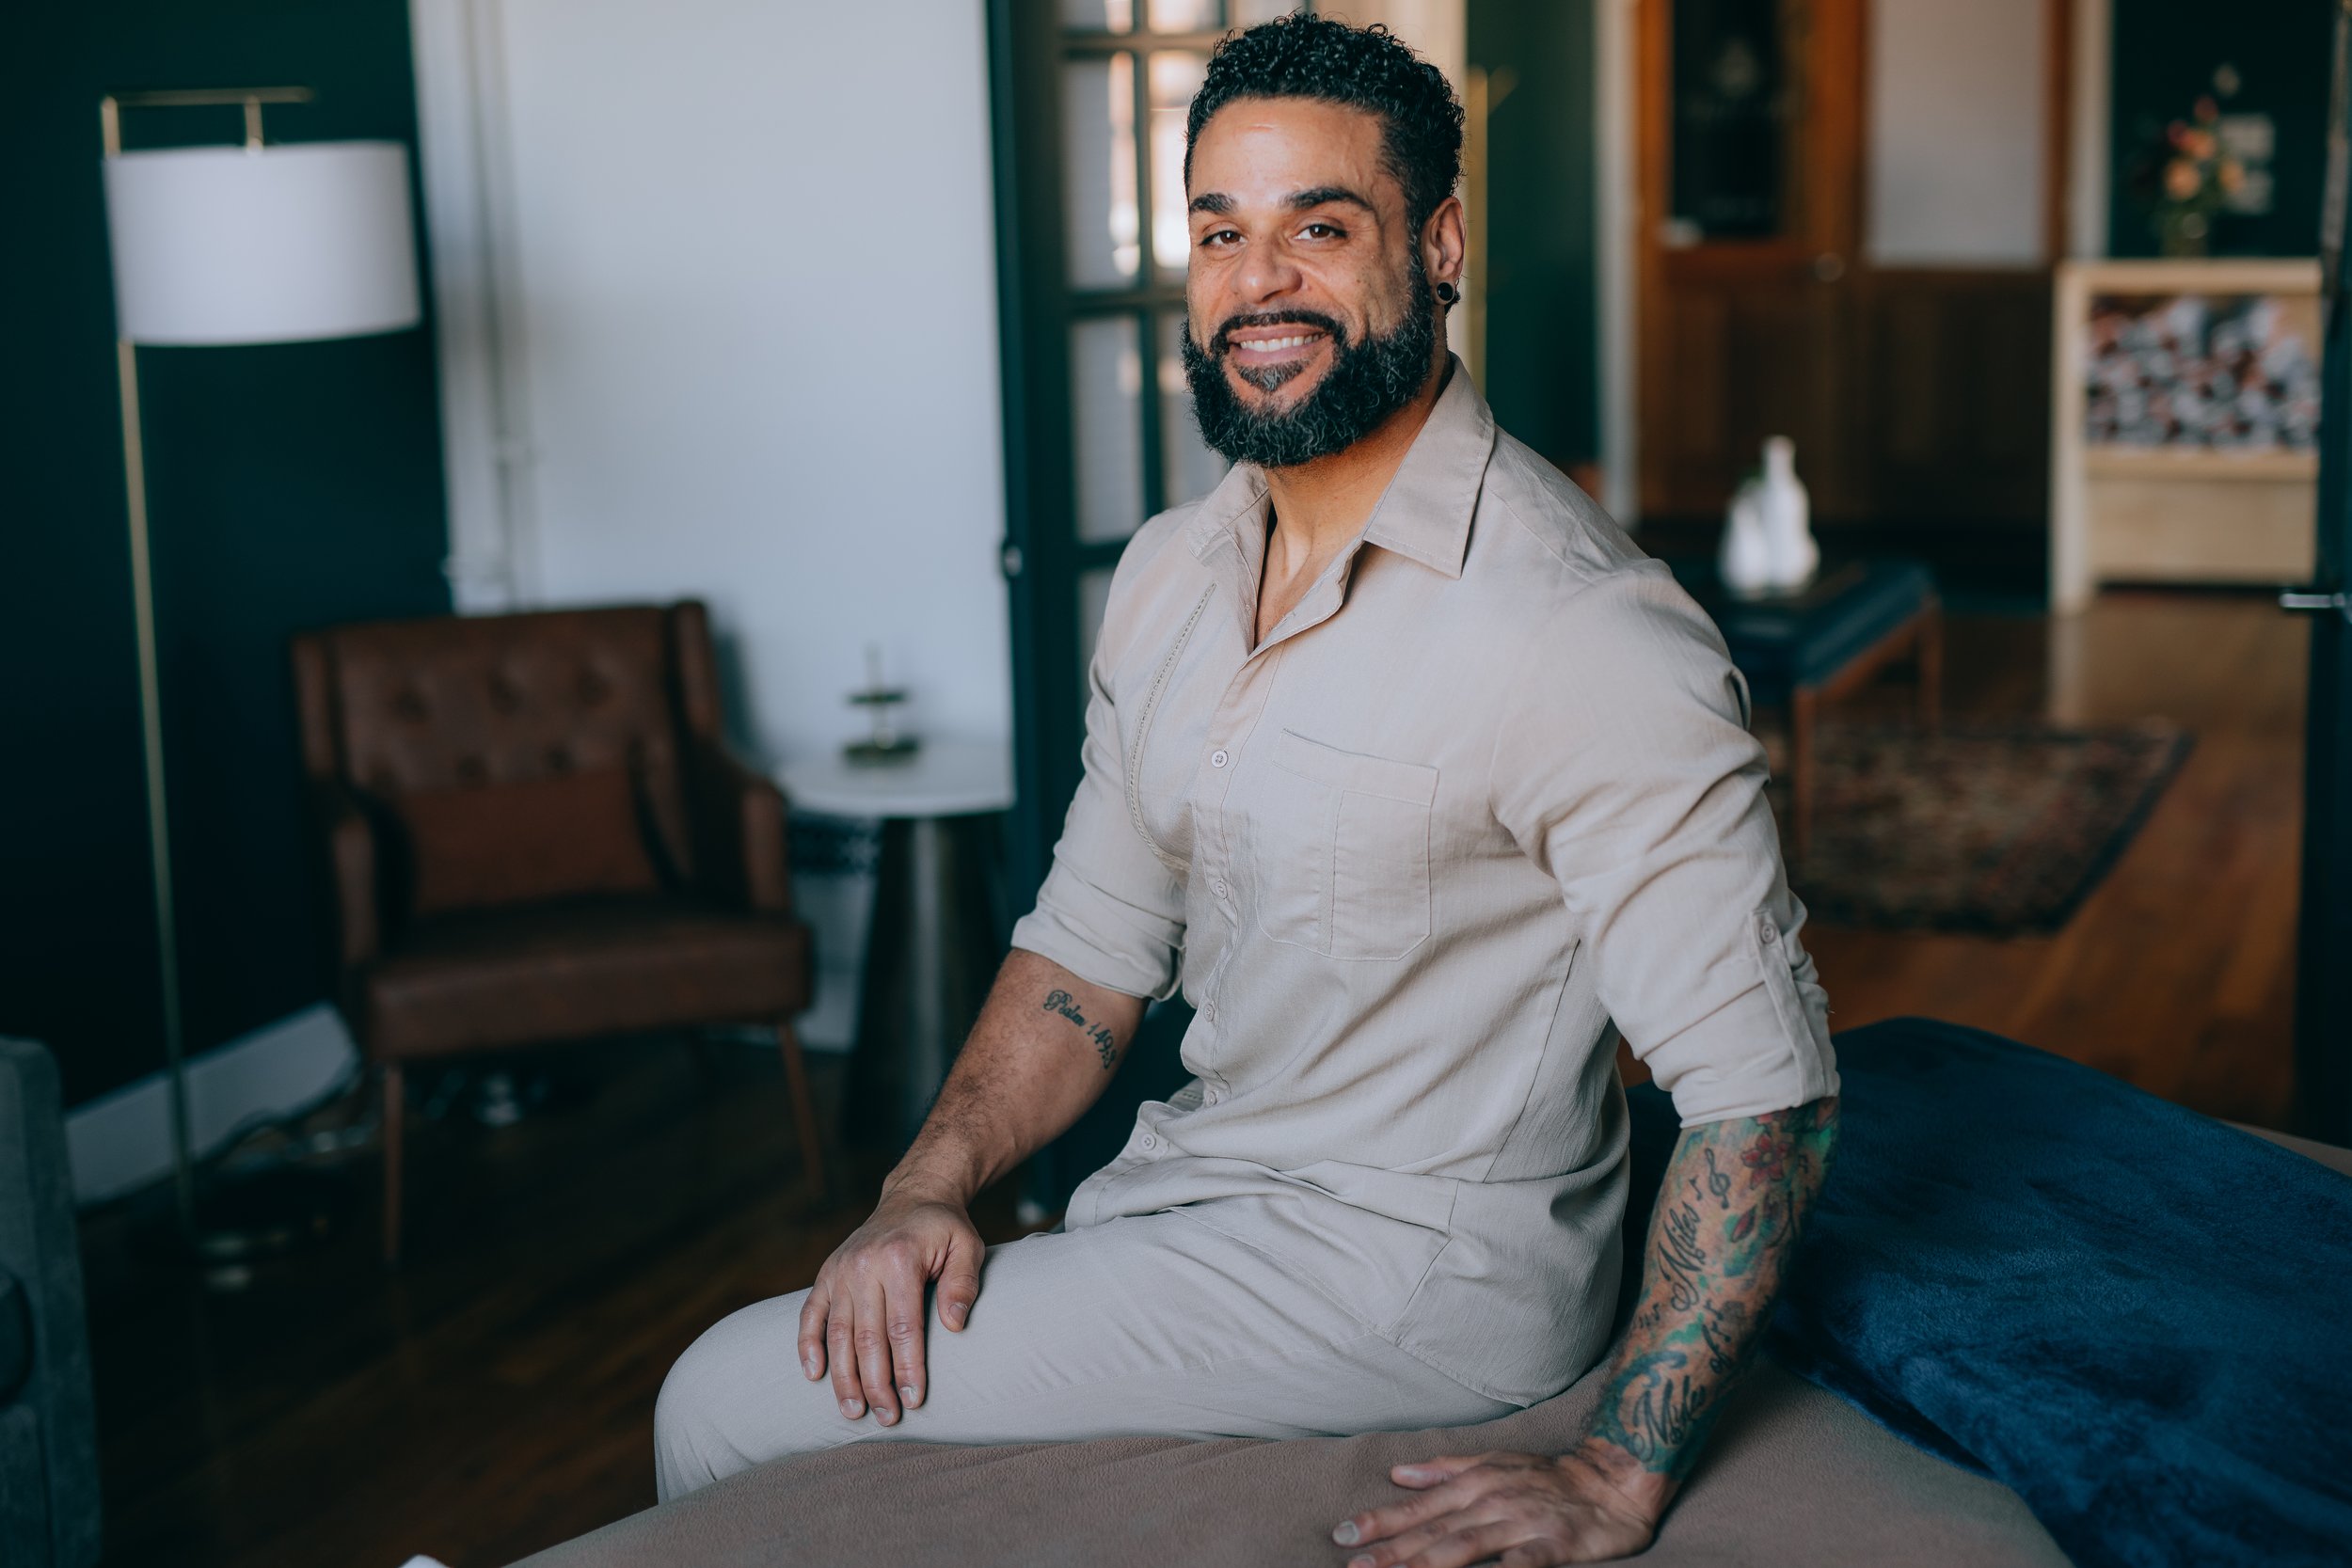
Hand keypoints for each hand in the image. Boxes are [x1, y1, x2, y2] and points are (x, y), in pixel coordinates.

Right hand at [795, 1183, 983, 1426]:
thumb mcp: (967, 1246)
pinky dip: (808, 1345)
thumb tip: (955, 1326)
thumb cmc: (944, 1228)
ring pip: (837, 1333)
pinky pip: (811, 1314)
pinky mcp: (826, 1274)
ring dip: (843, 1376)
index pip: (903, 1327)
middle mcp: (863, 1265)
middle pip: (867, 1337)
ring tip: (853, 1411)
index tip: (915, 1400)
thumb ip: (963, 1284)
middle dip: (876, 1383)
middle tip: (887, 1418)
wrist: (913, 1195)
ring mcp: (840, 1270)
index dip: (908, 1367)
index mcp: (899, 1259)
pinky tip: (814, 1376)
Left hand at [1330, 1446, 1663, 1566]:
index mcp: (1473, 1484)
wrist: (1612, 1481)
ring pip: (1463, 1548)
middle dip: (1390, 1551)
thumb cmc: (1548, 1476)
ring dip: (1425, 1565)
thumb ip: (1445, 1471)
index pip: (1417, 1509)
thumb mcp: (1493, 1464)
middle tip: (1353, 1567)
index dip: (1379, 1523)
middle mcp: (1490, 1502)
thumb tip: (1399, 1474)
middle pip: (1431, 1533)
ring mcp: (1519, 1524)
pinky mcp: (1551, 1547)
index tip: (1342, 1536)